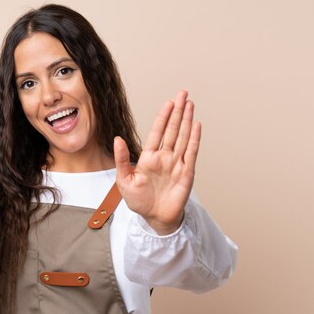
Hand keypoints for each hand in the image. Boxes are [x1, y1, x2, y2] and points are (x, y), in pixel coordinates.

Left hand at [114, 89, 200, 234]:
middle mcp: (164, 157)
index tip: (168, 103)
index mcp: (149, 157)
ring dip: (187, 120)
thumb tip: (117, 139)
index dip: (163, 117)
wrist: (154, 219)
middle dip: (178, 111)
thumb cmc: (139, 201)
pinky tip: (196, 125)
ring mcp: (177, 163)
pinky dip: (194, 139)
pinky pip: (191, 152)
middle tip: (183, 93)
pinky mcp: (187, 173)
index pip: (157, 132)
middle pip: (173, 129)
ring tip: (190, 104)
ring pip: (183, 137)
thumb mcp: (124, 180)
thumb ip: (121, 159)